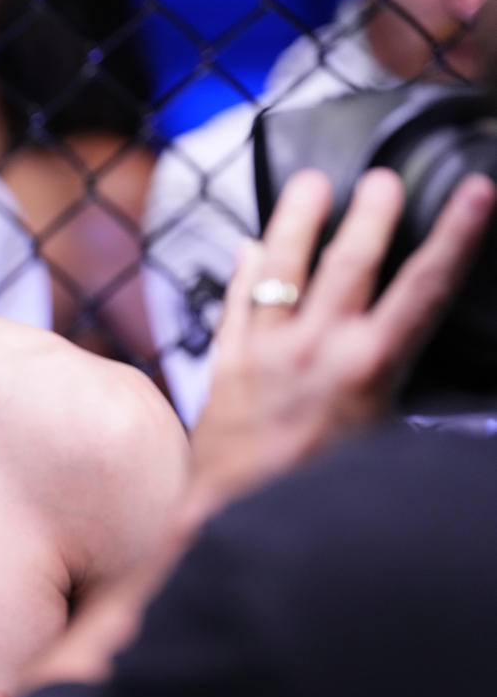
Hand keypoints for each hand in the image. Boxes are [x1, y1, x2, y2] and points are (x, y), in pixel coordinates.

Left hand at [190, 167, 494, 507]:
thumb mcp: (383, 443)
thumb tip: (412, 353)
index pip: (423, 290)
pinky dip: (244, 272)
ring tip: (310, 182)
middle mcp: (316, 350)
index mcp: (370, 370)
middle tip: (384, 175)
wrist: (238, 521)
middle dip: (371, 215)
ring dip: (297, 223)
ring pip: (282, 271)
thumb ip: (398, 394)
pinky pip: (235, 305)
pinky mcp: (225, 365)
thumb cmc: (321, 494)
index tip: (476, 193)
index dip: (454, 238)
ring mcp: (265, 352)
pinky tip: (248, 245)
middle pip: (349, 264)